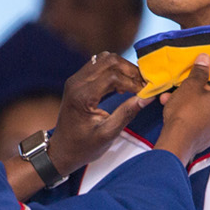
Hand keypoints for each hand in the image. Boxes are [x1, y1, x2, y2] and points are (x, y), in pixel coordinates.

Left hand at [45, 52, 152, 174]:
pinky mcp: (78, 81)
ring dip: (123, 68)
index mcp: (82, 96)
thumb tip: (147, 97)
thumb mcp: (108, 134)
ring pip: (104, 59)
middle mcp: (77, 82)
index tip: (145, 92)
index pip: (113, 76)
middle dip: (130, 70)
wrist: (62, 150)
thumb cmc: (83, 147)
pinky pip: (99, 65)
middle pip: (109, 60)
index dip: (133, 82)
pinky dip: (114, 70)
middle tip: (143, 84)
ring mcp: (76, 80)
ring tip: (135, 84)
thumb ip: (127, 113)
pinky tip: (123, 85)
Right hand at [153, 54, 209, 165]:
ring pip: (208, 109)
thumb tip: (204, 60)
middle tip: (191, 84)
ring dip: (194, 102)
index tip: (209, 75)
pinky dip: (193, 114)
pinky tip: (177, 110)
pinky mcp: (209, 138)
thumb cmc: (187, 114)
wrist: (177, 141)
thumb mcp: (191, 85)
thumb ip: (200, 72)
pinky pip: (203, 121)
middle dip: (203, 89)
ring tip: (177, 97)